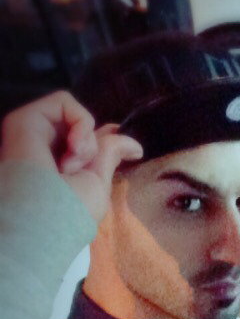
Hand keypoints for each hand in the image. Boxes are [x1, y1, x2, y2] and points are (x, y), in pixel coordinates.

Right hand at [1, 91, 142, 222]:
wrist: (46, 217)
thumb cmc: (72, 210)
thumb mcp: (98, 183)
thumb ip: (110, 156)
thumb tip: (136, 146)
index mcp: (56, 169)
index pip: (82, 142)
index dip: (102, 138)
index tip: (132, 150)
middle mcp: (42, 149)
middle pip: (81, 129)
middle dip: (93, 147)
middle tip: (83, 169)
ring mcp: (33, 133)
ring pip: (74, 117)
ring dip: (87, 140)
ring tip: (74, 165)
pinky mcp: (25, 118)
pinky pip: (63, 102)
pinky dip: (80, 123)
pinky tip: (73, 149)